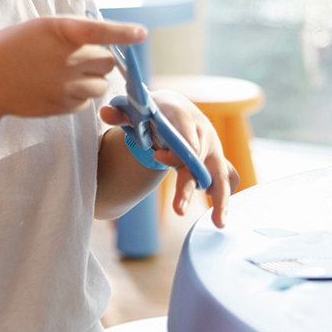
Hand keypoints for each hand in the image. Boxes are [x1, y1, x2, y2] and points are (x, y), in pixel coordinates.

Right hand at [0, 15, 146, 119]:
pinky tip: (58, 89)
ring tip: (68, 74)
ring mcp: (64, 85)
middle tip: (83, 57)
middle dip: (101, 59)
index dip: (122, 32)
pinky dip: (80, 96)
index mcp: (57, 31)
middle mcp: (64, 58)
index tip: (141, 33)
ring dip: (93, 79)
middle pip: (107, 61)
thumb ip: (69, 31)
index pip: (98, 31)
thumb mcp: (37, 28)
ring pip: (101, 84)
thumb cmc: (8, 49)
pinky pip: (86, 102)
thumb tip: (100, 38)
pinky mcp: (61, 106)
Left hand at [101, 90, 238, 227]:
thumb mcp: (136, 108)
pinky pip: (227, 178)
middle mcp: (202, 133)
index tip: (158, 157)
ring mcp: (211, 149)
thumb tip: (104, 114)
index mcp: (182, 116)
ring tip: (218, 223)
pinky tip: (219, 216)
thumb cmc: (154, 110)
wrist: (173, 109)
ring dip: (221, 198)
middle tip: (178, 210)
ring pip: (221, 173)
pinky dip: (225, 195)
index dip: (174, 147)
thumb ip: (120, 113)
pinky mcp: (215, 162)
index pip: (183, 133)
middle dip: (189, 184)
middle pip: (199, 159)